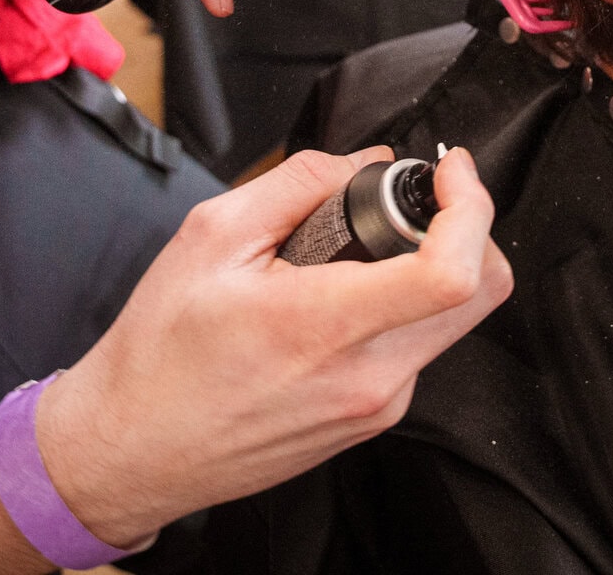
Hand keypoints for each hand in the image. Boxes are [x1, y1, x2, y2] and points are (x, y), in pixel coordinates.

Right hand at [38, 146, 511, 543]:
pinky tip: (339, 299)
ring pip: (453, 318)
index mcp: (326, 326)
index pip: (452, 272)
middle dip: (465, 228)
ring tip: (357, 254)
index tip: (448, 171)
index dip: (470, 206)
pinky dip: (401, 307)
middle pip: (482, 292)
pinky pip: (417, 347)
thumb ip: (299, 183)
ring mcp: (377, 407)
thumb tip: (366, 161)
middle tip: (412, 202)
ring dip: (431, 267)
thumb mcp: (210, 235)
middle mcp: (368, 377)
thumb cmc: (159, 353)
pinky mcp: (373, 421)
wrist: (130, 452)